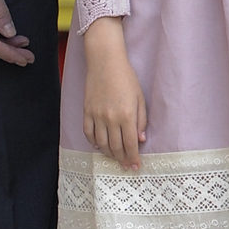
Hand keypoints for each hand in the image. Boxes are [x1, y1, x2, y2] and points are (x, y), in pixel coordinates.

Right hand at [82, 18, 146, 169]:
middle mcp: (110, 118)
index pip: (131, 144)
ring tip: (115, 157)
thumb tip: (140, 140)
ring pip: (101, 143)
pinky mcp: (86, 111)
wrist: (105, 62)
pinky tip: (100, 146)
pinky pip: (88, 133)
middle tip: (126, 166)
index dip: (133, 158)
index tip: (135, 166)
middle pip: (116, 147)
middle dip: (122, 159)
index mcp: (127, 115)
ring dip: (109, 153)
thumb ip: (141, 120)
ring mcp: (96, 115)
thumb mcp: (140, 98)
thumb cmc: (126, 78)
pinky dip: (94, 142)